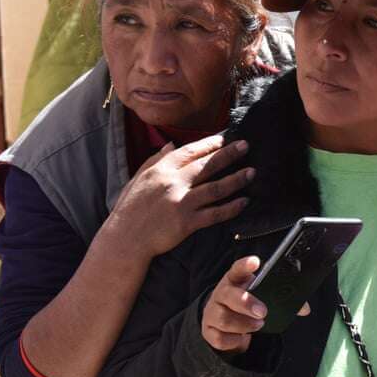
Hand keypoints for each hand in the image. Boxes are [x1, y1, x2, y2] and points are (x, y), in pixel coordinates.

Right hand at [107, 135, 252, 257]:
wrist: (125, 239)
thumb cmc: (130, 209)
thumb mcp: (138, 178)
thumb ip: (155, 159)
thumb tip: (171, 144)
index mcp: (160, 170)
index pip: (190, 151)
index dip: (210, 143)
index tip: (225, 137)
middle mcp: (173, 183)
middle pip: (207, 165)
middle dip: (229, 154)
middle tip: (246, 146)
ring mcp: (181, 203)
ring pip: (216, 188)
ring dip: (236, 179)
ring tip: (252, 172)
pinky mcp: (187, 223)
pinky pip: (215, 213)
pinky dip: (232, 207)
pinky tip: (244, 201)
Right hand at [201, 256, 308, 353]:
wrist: (223, 323)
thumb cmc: (246, 305)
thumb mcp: (260, 297)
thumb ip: (282, 300)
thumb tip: (304, 309)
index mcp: (235, 281)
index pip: (237, 269)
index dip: (245, 265)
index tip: (256, 262)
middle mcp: (221, 294)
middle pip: (228, 295)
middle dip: (246, 303)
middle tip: (263, 311)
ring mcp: (212, 312)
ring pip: (223, 318)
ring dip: (244, 324)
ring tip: (258, 325)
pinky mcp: (209, 331)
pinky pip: (220, 338)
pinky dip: (234, 340)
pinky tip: (242, 338)